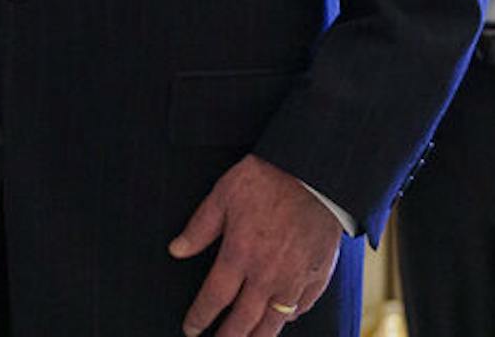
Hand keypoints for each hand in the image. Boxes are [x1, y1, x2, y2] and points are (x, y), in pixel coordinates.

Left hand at [169, 155, 340, 335]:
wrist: (314, 173)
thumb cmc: (267, 179)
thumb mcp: (223, 194)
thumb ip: (199, 227)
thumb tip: (176, 250)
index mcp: (239, 255)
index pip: (214, 298)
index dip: (200, 317)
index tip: (191, 328)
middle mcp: (266, 275)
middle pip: (243, 321)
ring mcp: (294, 279)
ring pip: (273, 322)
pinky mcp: (317, 275)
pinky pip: (301, 308)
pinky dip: (289, 317)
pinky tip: (281, 318)